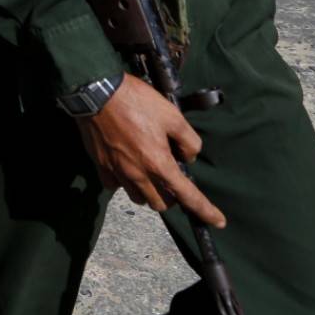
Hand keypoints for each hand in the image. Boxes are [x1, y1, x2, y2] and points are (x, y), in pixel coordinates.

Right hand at [74, 74, 225, 227]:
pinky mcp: (101, 166)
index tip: (218, 221)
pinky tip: (127, 167)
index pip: (188, 195)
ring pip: (138, 198)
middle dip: (171, 197)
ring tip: (149, 172)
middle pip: (161, 204)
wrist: (97, 92)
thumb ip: (189, 141)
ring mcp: (117, 172)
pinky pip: (116, 186)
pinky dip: (125, 182)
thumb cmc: (135, 101)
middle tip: (172, 179)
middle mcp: (138, 174)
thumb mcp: (173, 115)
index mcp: (159, 163)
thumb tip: (187, 157)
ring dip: (148, 191)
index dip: (206, 211)